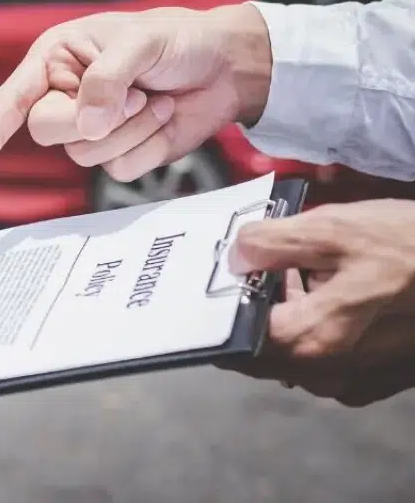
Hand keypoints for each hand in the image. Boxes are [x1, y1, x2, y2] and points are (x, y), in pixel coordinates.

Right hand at [0, 4, 273, 180]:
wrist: (227, 66)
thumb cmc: (177, 40)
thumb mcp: (140, 42)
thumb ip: (106, 79)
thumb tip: (86, 126)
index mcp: (56, 59)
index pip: (12, 100)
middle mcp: (66, 96)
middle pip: (46, 131)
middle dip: (89, 119)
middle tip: (131, 96)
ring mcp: (92, 129)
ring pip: (85, 154)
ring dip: (128, 129)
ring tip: (155, 99)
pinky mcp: (121, 153)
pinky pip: (118, 168)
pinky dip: (147, 145)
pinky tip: (163, 117)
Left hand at [217, 201, 414, 406]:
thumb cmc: (411, 247)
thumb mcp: (335, 227)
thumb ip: (273, 244)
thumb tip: (235, 255)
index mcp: (309, 340)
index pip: (233, 341)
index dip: (217, 312)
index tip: (214, 284)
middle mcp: (326, 372)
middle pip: (258, 351)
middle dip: (249, 311)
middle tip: (254, 268)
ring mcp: (351, 381)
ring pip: (290, 354)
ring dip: (283, 317)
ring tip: (298, 273)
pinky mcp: (374, 380)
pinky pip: (324, 357)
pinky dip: (316, 327)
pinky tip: (328, 291)